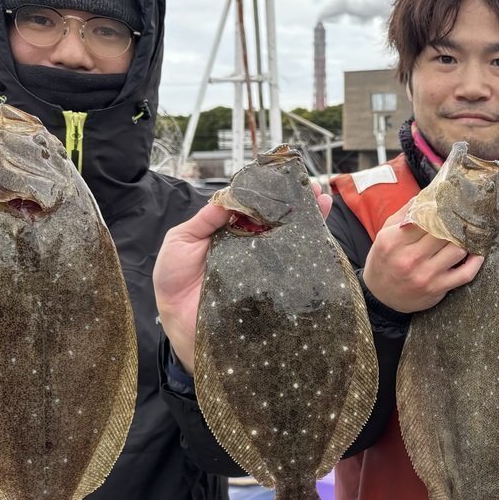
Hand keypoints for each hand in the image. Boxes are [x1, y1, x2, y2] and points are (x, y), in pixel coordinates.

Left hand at [154, 181, 332, 372]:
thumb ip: (204, 219)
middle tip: (312, 188)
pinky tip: (320, 236)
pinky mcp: (271, 287)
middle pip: (277, 220)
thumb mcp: (181, 240)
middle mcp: (250, 246)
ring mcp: (262, 267)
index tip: (284, 178)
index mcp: (229, 231)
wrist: (179, 321)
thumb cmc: (174, 281)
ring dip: (308, 220)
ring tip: (323, 203)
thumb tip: (230, 196)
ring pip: (289, 240)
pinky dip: (309, 252)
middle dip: (296, 202)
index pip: (253, 207)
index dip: (269, 192)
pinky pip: (292, 268)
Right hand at [361, 199, 482, 312]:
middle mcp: (409, 258)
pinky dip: (476, 262)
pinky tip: (477, 254)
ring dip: (466, 241)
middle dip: (455, 224)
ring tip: (469, 235)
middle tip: (465, 217)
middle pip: (444, 233)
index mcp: (394, 241)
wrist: (380, 297)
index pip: (424, 218)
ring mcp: (425, 275)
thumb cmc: (384, 261)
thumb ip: (404, 214)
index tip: (451, 204)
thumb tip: (428, 194)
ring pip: (458, 250)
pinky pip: (465, 274)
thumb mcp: (384, 235)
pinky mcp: (437, 288)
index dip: (441, 210)